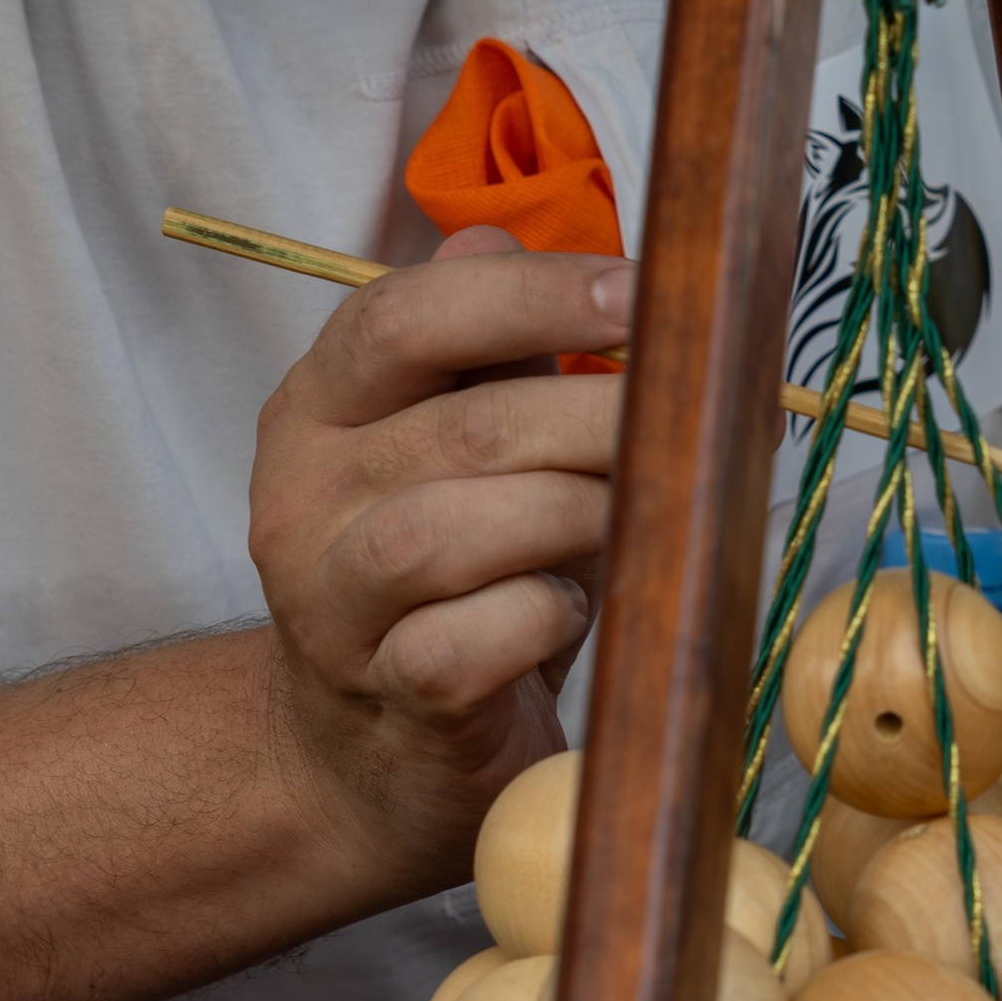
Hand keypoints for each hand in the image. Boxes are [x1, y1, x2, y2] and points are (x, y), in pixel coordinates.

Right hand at [248, 226, 631, 897]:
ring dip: (575, 515)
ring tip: (637, 520)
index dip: (531, 294)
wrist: (371, 754)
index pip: (401, 317)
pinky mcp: (383, 691)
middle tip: (698, 422)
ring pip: (449, 532)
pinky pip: (467, 642)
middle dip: (603, 417)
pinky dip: (540, 616)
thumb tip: (545, 246)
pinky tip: (573, 610)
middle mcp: (302, 492)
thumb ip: (492, 355)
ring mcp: (328, 600)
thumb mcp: (461, 449)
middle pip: (463, 425)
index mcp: (319, 405)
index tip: (643, 292)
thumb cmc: (448, 579)